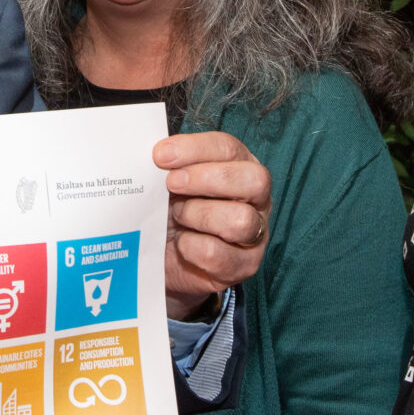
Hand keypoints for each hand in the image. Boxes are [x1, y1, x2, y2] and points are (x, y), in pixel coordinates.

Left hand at [155, 132, 270, 318]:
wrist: (162, 257)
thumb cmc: (170, 210)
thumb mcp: (168, 182)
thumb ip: (168, 164)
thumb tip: (156, 152)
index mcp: (241, 166)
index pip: (229, 148)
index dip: (194, 149)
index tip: (160, 155)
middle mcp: (257, 199)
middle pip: (254, 180)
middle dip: (206, 179)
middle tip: (170, 184)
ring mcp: (255, 234)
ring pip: (240, 220)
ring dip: (198, 215)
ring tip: (176, 216)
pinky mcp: (243, 266)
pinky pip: (216, 254)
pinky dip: (190, 247)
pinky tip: (180, 244)